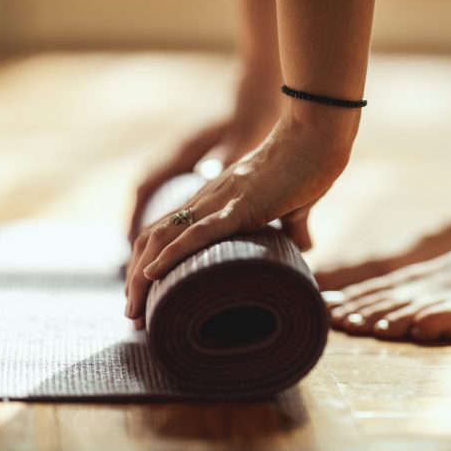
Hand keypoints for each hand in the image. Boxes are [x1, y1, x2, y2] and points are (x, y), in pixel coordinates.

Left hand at [125, 107, 358, 326]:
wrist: (317, 135)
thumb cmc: (309, 165)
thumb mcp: (296, 204)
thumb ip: (294, 226)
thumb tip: (305, 247)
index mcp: (216, 201)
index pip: (167, 232)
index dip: (150, 263)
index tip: (147, 298)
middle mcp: (208, 200)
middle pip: (153, 239)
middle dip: (136, 279)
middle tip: (133, 315)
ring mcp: (220, 201)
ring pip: (164, 238)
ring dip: (142, 276)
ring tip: (134, 309)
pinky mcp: (240, 206)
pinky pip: (198, 232)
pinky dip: (171, 254)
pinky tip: (152, 274)